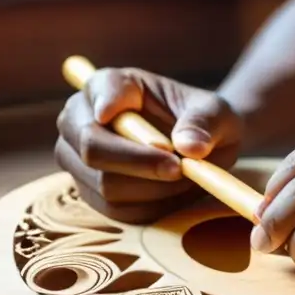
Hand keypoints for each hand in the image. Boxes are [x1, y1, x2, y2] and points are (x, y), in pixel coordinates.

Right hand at [55, 67, 241, 222]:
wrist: (199, 146)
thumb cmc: (203, 120)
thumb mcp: (216, 112)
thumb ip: (205, 122)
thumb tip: (191, 147)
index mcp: (112, 85)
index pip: (102, 89)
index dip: (108, 102)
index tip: (112, 114)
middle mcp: (83, 119)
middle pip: (91, 147)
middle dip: (138, 161)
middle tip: (179, 167)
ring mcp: (79, 159)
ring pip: (106, 184)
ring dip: (153, 187)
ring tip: (185, 175)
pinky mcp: (91, 193)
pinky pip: (117, 210)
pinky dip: (152, 206)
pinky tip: (173, 192)